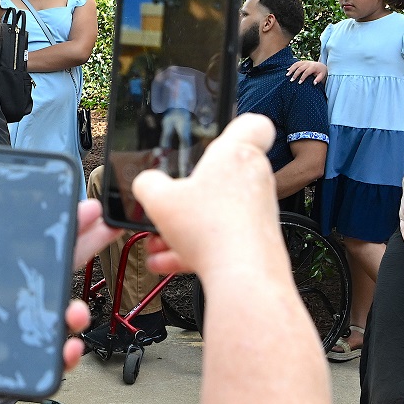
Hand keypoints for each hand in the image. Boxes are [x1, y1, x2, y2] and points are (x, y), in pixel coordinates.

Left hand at [0, 196, 114, 403]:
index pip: (30, 245)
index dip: (60, 227)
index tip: (84, 209)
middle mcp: (2, 298)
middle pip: (55, 272)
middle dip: (86, 250)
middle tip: (107, 233)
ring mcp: (9, 329)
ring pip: (57, 317)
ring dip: (76, 312)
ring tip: (74, 312)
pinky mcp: (9, 361)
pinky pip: (46, 357)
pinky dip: (64, 353)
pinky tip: (66, 348)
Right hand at [131, 113, 284, 286]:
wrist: (243, 278)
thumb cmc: (214, 231)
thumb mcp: (159, 200)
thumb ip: (147, 184)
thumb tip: (145, 183)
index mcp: (236, 154)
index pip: (253, 124)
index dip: (235, 125)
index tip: (217, 136)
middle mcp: (254, 179)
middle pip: (222, 174)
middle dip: (190, 191)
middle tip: (170, 199)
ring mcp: (257, 211)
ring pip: (216, 211)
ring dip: (185, 226)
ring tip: (157, 242)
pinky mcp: (255, 240)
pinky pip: (220, 238)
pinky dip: (192, 249)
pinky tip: (164, 262)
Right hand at [286, 59, 328, 84]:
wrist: (322, 65)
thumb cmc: (321, 72)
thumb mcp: (322, 75)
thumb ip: (318, 79)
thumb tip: (314, 83)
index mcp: (313, 67)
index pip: (306, 72)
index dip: (302, 77)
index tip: (299, 83)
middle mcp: (308, 63)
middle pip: (300, 68)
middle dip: (295, 74)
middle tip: (291, 80)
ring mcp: (305, 62)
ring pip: (297, 64)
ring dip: (291, 69)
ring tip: (287, 75)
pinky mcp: (303, 61)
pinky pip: (296, 63)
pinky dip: (291, 66)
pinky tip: (287, 70)